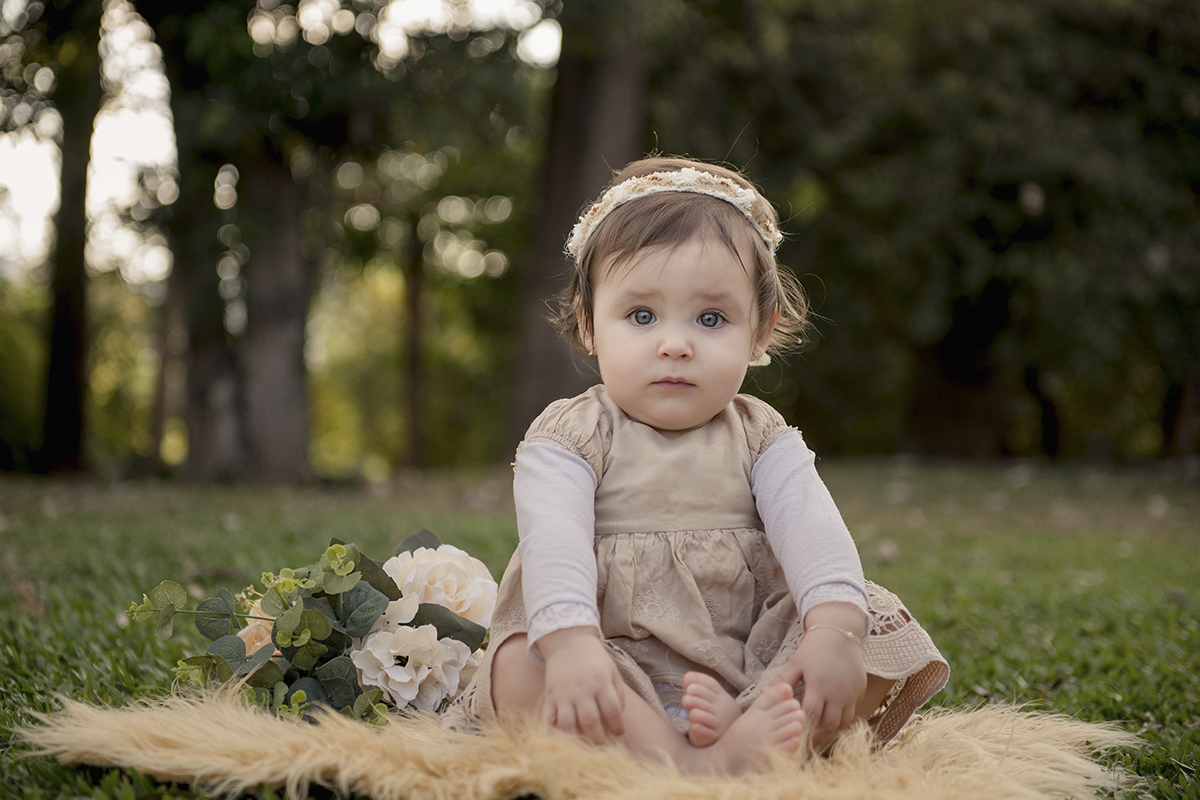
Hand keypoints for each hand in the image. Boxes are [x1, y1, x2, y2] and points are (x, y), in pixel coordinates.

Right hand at [538, 626, 625, 744]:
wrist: (568, 641)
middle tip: (603, 750)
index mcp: (600, 682)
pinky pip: (547, 718)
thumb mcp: (612, 670)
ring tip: (582, 750)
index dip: (617, 725)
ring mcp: (564, 694)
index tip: (619, 733)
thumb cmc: (594, 658)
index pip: (612, 710)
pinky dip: (550, 733)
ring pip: (568, 723)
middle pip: (590, 721)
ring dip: (575, 741)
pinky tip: (556, 744)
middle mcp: (582, 690)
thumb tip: (617, 717)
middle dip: (598, 740)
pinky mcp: (550, 697)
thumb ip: (618, 693)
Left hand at [779, 603, 867, 744]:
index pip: (811, 716)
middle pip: (828, 725)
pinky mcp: (860, 691)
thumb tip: (763, 694)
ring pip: (843, 722)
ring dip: (831, 730)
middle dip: (817, 735)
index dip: (802, 728)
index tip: (794, 736)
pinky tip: (832, 718)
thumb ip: (782, 682)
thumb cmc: (814, 648)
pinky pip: (852, 712)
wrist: (840, 633)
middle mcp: (838, 692)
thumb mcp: (796, 663)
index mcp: (819, 685)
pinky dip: (842, 719)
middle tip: (805, 741)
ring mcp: (852, 693)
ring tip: (818, 733)